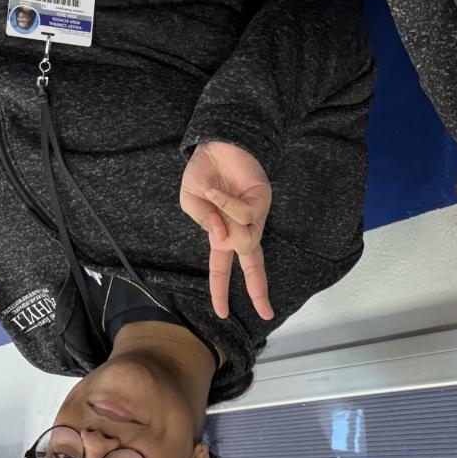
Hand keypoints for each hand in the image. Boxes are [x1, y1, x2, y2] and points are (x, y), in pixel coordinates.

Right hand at [180, 142, 273, 320]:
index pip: (221, 268)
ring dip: (226, 224)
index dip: (220, 291)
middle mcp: (240, 228)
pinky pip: (244, 213)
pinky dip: (225, 203)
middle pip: (252, 265)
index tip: (220, 314)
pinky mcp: (262, 200)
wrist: (215, 143)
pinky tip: (213, 189)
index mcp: (221, 233)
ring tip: (211, 197)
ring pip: (245, 239)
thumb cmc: (203, 173)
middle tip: (266, 313)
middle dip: (258, 289)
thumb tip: (222, 238)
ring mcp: (254, 216)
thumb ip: (204, 223)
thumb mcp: (191, 202)